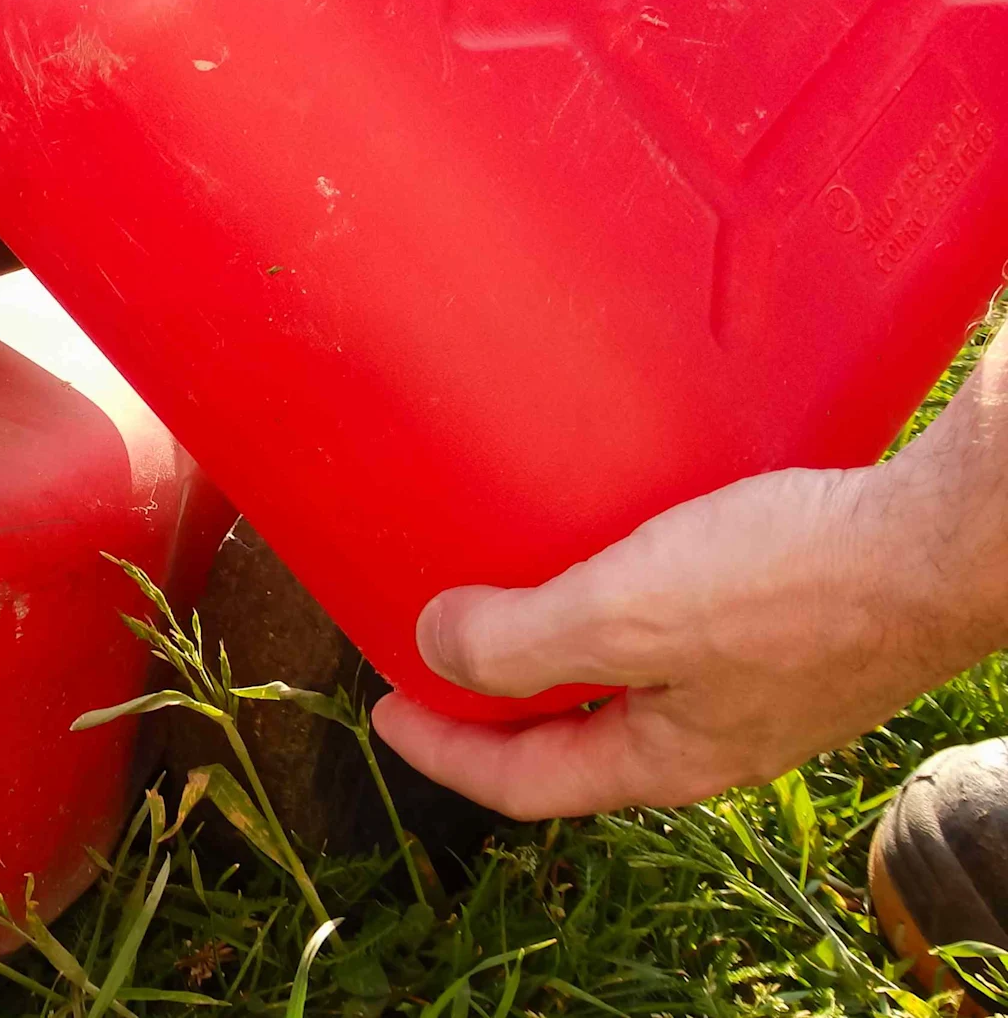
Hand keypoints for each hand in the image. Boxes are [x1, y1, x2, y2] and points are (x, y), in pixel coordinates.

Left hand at [372, 338, 1007, 818]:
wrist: (942, 539)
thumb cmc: (794, 581)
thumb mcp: (629, 615)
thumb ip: (522, 643)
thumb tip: (432, 650)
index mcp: (666, 759)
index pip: (522, 783)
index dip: (439, 751)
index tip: (380, 705)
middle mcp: (708, 733)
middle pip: (570, 737)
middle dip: (492, 703)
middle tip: (432, 649)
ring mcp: (752, 682)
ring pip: (624, 680)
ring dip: (556, 648)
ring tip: (506, 589)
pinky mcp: (785, 621)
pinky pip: (673, 627)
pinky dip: (618, 599)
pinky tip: (608, 542)